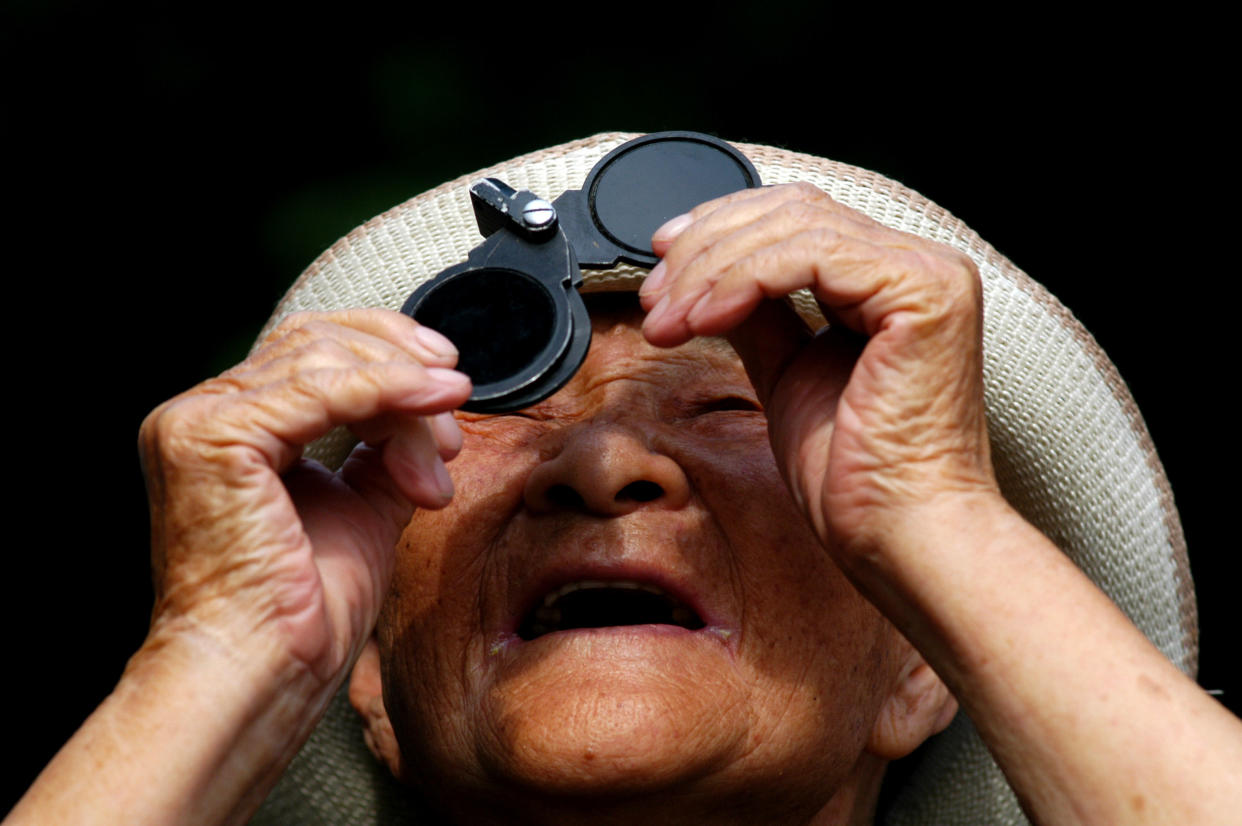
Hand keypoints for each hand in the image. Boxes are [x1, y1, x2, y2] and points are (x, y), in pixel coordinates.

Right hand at [138, 309, 470, 681]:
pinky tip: (436, 399)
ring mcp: (198, 421)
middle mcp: (202, 414)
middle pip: (318, 343)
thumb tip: (426, 414)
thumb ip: (384, 453)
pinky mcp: (212, 437)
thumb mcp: (362, 508)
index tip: (449, 382)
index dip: (387, 352)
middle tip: (455, 417)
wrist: (265, 673)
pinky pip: (319, 390)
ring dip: (405, 395)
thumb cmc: (302, 613)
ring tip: (448, 443)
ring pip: (325, 361)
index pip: (310, 350)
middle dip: (403, 369)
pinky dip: (389, 389)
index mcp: (230, 428)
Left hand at [639, 183, 998, 565]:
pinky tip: (704, 317)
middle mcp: (920, 267)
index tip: (662, 266)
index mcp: (893, 283)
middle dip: (706, 248)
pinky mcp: (923, 293)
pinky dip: (743, 280)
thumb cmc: (856, 479)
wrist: (900, 537)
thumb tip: (708, 279)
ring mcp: (928, 275)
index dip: (721, 231)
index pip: (798, 220)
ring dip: (711, 270)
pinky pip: (810, 257)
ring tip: (668, 318)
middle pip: (793, 212)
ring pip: (794, 228)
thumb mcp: (786, 375)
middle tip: (655, 297)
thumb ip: (758, 316)